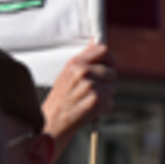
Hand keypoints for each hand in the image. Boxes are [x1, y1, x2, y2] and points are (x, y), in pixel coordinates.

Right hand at [41, 43, 116, 163]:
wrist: (52, 121)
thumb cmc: (60, 98)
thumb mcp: (66, 74)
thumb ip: (83, 59)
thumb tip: (96, 42)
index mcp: (75, 63)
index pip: (103, 50)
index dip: (110, 58)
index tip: (110, 65)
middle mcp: (83, 72)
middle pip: (112, 72)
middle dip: (106, 82)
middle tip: (91, 90)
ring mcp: (91, 87)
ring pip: (112, 88)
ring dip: (104, 96)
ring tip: (87, 100)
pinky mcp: (98, 101)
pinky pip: (110, 102)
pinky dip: (103, 107)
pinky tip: (89, 109)